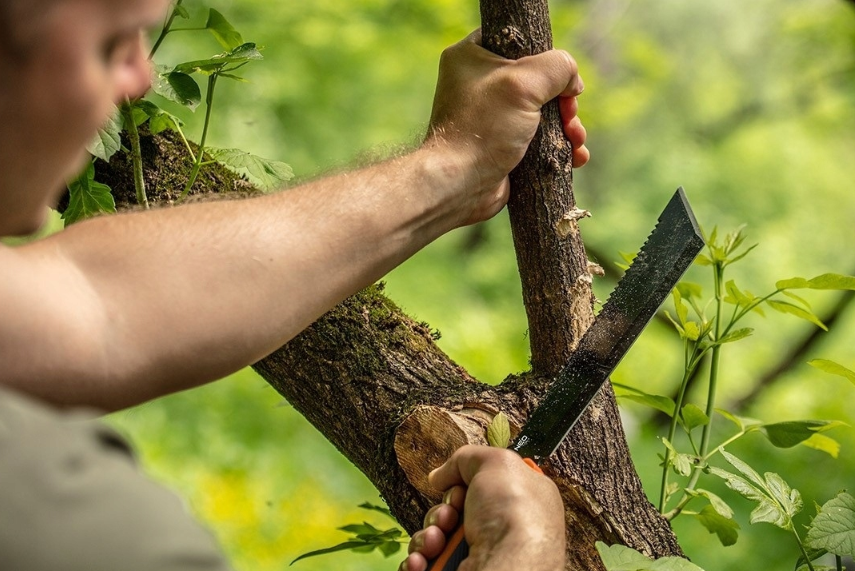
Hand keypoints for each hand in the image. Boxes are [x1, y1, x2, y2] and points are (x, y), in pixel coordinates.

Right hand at [400, 446, 565, 570]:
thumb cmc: (514, 514)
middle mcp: (500, 530)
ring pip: (436, 539)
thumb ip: (467, 458)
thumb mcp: (497, 463)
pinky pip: (426, 564)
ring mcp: (479, 556)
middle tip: (450, 517)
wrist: (510, 565)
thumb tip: (442, 476)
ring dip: (428, 535)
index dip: (461, 487)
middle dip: (441, 512)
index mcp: (518, 503)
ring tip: (437, 540)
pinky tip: (422, 559)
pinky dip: (419, 560)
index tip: (460, 489)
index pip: (479, 489)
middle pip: (452, 514)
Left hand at [426, 30, 588, 226]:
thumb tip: (573, 82)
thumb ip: (557, 67)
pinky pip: (540, 139)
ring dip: (567, 126)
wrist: (459, 186)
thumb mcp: (524, 84)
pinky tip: (575, 156)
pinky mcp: (502, 146)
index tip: (559, 79)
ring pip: (543, 113)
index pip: (516, 40)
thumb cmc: (483, 129)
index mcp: (471, 57)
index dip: (545, 56)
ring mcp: (491, 118)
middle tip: (569, 116)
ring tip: (575, 140)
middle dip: (563, 101)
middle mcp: (479, 85)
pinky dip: (560, 146)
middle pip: (538, 80)